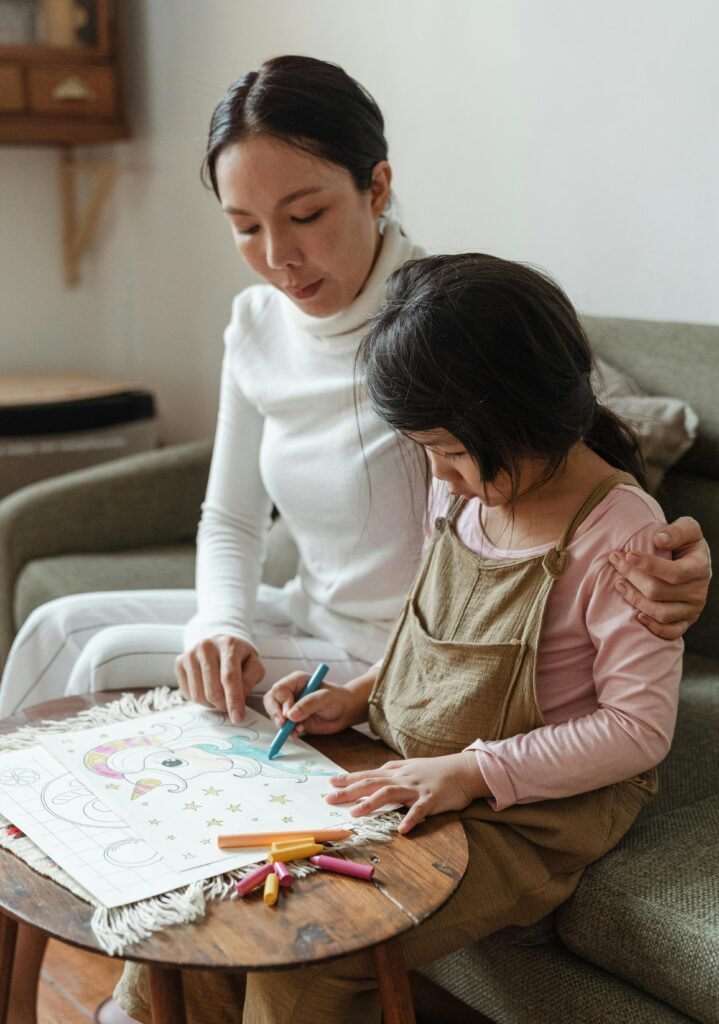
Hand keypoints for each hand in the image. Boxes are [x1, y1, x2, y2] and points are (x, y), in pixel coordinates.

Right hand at [175, 635, 264, 722]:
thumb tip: (240, 696)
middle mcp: (207, 647)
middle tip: (230, 707)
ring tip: (220, 696)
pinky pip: (188, 693)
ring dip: (211, 704)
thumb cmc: (239, 656)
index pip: (229, 677)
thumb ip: (251, 678)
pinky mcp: (180, 662)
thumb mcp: (254, 663)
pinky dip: (200, 699)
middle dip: (223, 705)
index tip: (237, 718)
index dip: (234, 700)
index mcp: (229, 645)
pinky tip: (208, 689)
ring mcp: (190, 654)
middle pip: (213, 690)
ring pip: (199, 695)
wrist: (219, 642)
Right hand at [263, 671, 369, 735]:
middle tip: (283, 725)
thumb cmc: (337, 698)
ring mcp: (290, 707)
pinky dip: (288, 732)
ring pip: (276, 715)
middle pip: (271, 701)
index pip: (279, 689)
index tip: (288, 714)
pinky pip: (284, 727)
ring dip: (282, 726)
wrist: (346, 711)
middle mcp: (290, 693)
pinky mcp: (294, 720)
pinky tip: (298, 734)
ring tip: (296, 731)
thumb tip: (290, 715)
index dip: (282, 702)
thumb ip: (308, 704)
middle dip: (275, 714)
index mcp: (296, 681)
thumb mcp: (325, 698)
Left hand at [326, 751, 489, 833]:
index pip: (367, 775)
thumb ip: (391, 772)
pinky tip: (402, 829)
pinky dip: (410, 819)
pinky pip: (419, 810)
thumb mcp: (410, 767)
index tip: (330, 783)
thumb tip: (372, 775)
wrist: (463, 770)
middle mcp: (402, 778)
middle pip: (371, 783)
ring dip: (371, 803)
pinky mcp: (432, 799)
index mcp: (396, 772)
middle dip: (349, 791)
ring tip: (355, 813)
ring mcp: (416, 788)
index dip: (348, 779)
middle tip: (329, 799)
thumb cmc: (436, 770)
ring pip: (390, 794)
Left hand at [609, 516, 710, 639]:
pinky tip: (636, 615)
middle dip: (632, 576)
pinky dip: (653, 627)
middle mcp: (698, 592)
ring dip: (635, 599)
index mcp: (700, 568)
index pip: (674, 572)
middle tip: (614, 561)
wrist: (693, 562)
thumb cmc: (685, 543)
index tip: (628, 554)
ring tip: (619, 584)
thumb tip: (659, 540)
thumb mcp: (688, 528)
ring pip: (660, 613)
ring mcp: (692, 610)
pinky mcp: (686, 622)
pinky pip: (670, 632)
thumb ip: (677, 530)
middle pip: (659, 592)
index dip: (649, 565)